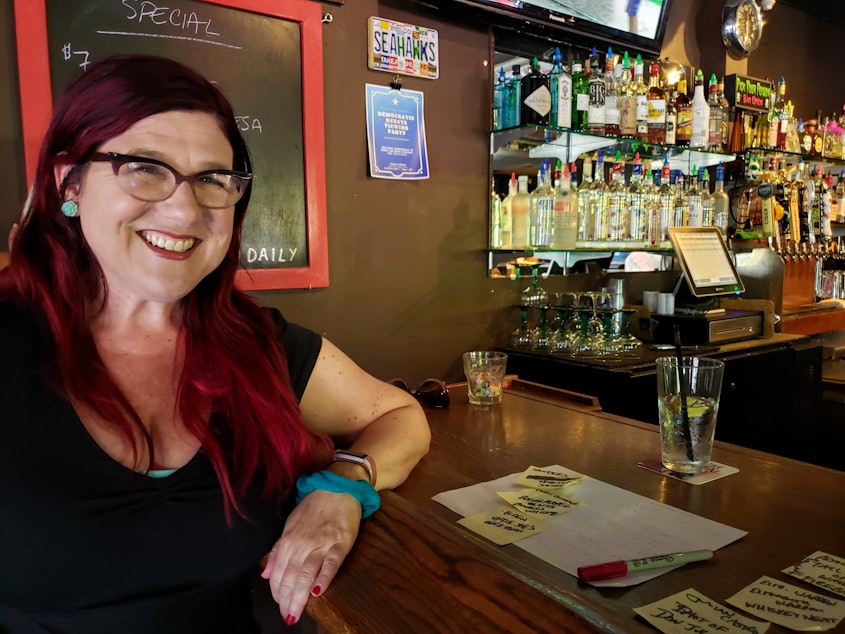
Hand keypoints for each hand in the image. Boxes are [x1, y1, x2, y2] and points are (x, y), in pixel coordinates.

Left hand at [261, 489, 361, 625]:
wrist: (337, 487)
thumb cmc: (313, 507)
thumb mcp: (290, 525)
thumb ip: (278, 550)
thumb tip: (266, 574)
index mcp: (288, 540)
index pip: (278, 574)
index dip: (277, 594)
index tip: (279, 608)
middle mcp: (302, 544)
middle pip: (290, 578)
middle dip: (286, 601)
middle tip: (288, 618)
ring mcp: (321, 544)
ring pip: (306, 575)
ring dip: (299, 597)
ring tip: (296, 614)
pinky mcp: (340, 543)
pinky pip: (330, 563)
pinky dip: (323, 578)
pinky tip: (318, 592)